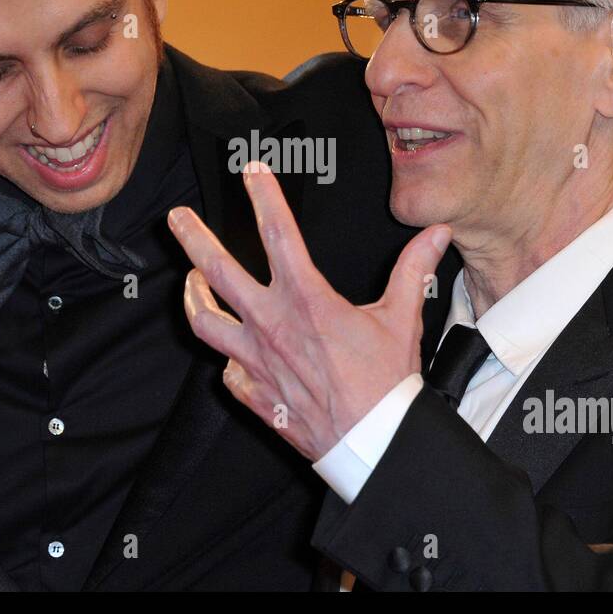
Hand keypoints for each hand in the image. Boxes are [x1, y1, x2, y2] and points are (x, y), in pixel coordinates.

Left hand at [167, 161, 451, 461]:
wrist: (373, 441)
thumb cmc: (386, 383)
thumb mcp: (403, 317)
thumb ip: (413, 269)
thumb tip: (436, 235)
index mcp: (305, 298)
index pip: (277, 232)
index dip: (263, 196)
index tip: (251, 172)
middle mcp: (271, 324)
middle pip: (216, 271)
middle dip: (193, 238)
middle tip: (176, 218)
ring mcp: (255, 360)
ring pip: (204, 322)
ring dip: (193, 298)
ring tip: (189, 282)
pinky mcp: (254, 393)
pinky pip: (226, 372)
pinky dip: (225, 360)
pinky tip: (229, 353)